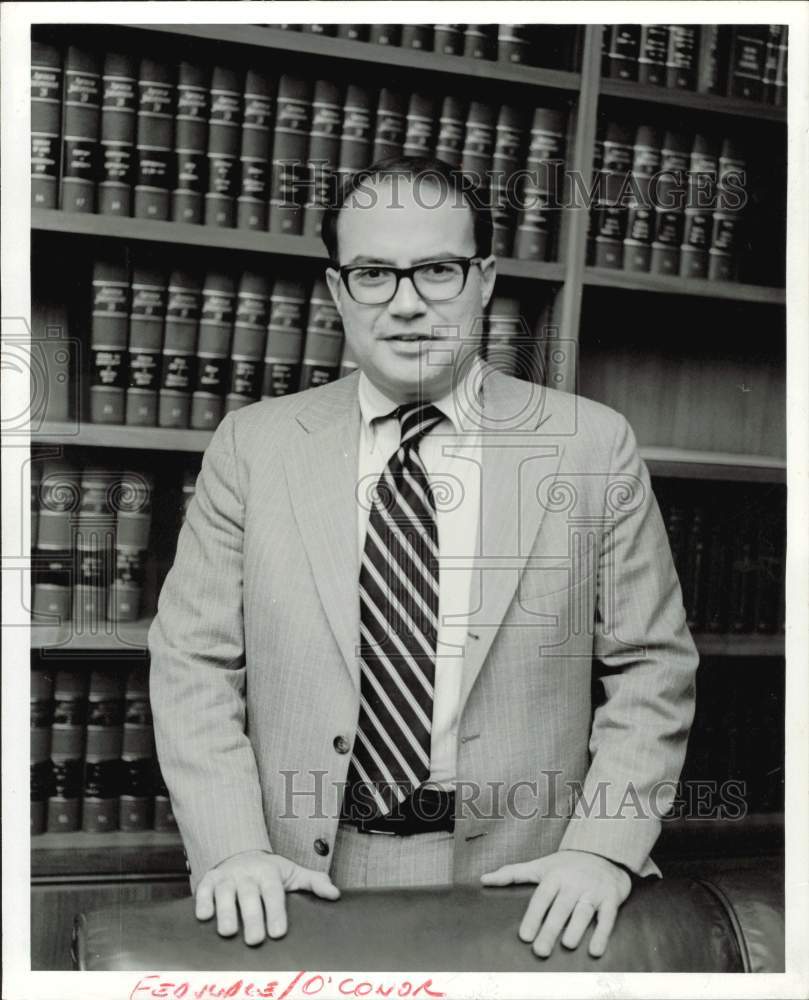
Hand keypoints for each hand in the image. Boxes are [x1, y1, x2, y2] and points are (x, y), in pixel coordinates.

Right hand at [195, 850, 339, 945]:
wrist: (242, 852)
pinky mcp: (209, 880)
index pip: (274, 892)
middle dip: (252, 917)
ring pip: (225, 892)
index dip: (276, 912)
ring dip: (225, 911)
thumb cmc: (270, 872)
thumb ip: (314, 883)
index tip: (278, 933)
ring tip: (228, 932)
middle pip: (249, 895)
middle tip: (255, 940)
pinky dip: (202, 902)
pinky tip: (204, 916)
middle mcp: (247, 874)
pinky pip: (203, 889)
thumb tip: (335, 895)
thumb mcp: (293, 873)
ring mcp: (227, 876)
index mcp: (269, 873)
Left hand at [481, 850, 631, 958]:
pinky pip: (607, 917)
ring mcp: (592, 890)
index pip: (541, 898)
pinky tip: (595, 950)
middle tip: (540, 950)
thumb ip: (512, 874)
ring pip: (583, 911)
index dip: (533, 917)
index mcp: (554, 875)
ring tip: (567, 945)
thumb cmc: (566, 866)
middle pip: (560, 908)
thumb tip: (483, 879)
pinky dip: (602, 933)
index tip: (524, 936)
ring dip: (575, 928)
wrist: (604, 854)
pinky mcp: (610, 898)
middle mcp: (573, 882)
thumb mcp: (539, 866)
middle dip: (550, 928)